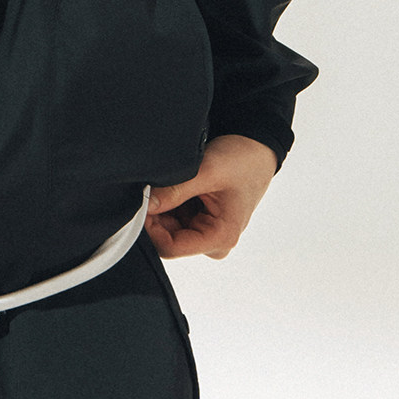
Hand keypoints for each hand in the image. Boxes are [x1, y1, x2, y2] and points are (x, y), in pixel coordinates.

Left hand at [145, 134, 278, 259]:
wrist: (257, 151)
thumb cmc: (244, 161)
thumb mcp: (207, 171)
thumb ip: (174, 191)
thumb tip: (145, 205)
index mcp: (221, 237)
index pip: (170, 247)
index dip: (150, 228)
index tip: (141, 205)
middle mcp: (214, 243)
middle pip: (167, 240)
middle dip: (157, 216)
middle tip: (155, 189)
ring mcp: (208, 236)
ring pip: (168, 231)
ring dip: (164, 209)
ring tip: (175, 185)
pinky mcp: (201, 227)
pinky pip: (174, 222)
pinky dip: (170, 205)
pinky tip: (180, 189)